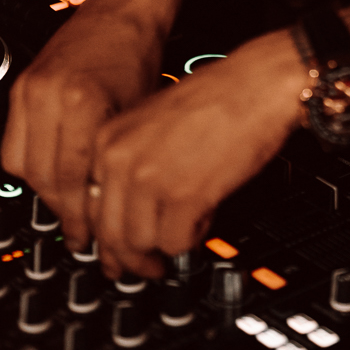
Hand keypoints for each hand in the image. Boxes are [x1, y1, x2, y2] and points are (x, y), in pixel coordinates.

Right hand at [1, 0, 173, 250]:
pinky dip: (30, 164)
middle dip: (61, 210)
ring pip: (22, 165)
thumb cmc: (140, 51)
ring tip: (66, 206)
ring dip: (43, 190)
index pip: (71, 179)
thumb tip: (106, 203)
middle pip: (43, 177)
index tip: (90, 234)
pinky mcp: (22, 85)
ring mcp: (31, 89)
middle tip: (78, 230)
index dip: (80, 215)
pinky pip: (14, 142)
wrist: (124, 8)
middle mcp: (52, 96)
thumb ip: (115, 157)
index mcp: (85, 103)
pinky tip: (52, 174)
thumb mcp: (137, 112)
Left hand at [86, 30, 304, 277]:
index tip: (117, 251)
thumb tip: (123, 210)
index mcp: (108, 139)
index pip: (89, 208)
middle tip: (147, 268)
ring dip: (164, 246)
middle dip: (131, 258)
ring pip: (140, 244)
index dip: (108, 236)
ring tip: (185, 230)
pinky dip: (192, 237)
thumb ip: (131, 162)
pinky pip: (176, 243)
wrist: (260, 82)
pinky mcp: (185, 196)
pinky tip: (204, 215)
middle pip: (110, 234)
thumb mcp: (153, 121)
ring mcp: (150, 178)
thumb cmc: (218, 95)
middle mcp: (120, 159)